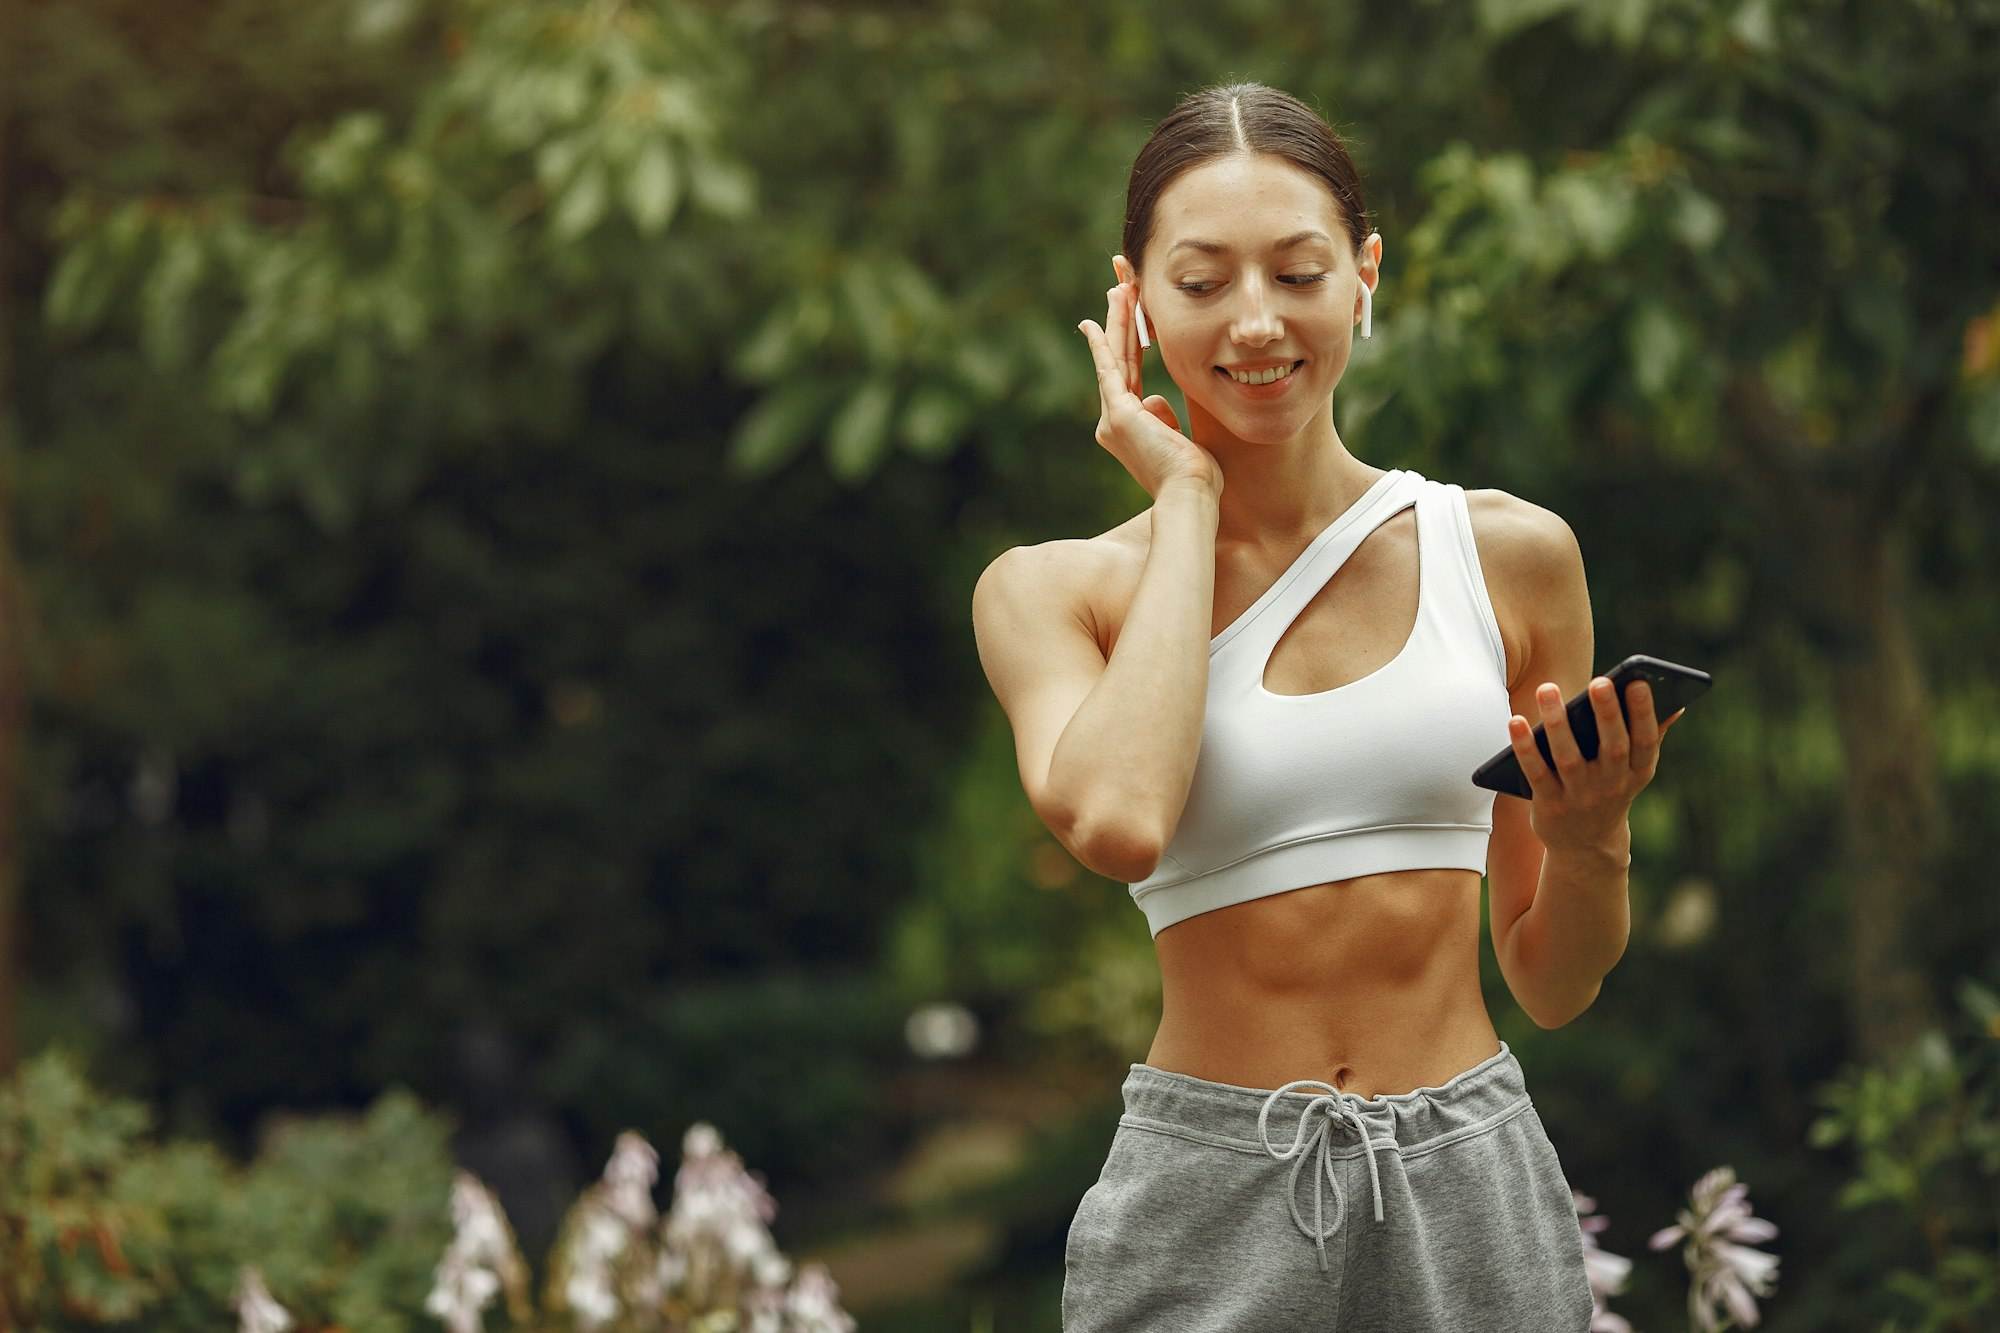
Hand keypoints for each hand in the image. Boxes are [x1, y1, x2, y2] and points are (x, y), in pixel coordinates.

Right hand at [1077, 256, 1222, 498]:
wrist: (1192, 496)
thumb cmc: (1196, 478)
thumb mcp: (1181, 442)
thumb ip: (1164, 420)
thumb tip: (1154, 401)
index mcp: (1130, 428)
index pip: (1130, 375)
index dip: (1129, 344)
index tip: (1132, 320)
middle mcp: (1113, 423)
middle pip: (1118, 361)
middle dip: (1120, 322)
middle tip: (1118, 289)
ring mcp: (1113, 419)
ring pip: (1115, 359)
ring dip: (1117, 322)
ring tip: (1118, 288)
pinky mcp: (1119, 415)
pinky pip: (1110, 370)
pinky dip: (1103, 345)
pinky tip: (1095, 324)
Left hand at [1507, 677, 1683, 851]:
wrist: (1586, 845)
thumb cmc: (1610, 790)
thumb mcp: (1635, 770)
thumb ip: (1651, 736)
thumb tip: (1677, 704)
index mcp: (1637, 771)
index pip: (1645, 740)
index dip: (1644, 713)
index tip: (1638, 682)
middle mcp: (1612, 784)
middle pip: (1612, 747)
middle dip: (1607, 714)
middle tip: (1600, 681)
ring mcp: (1580, 796)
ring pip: (1569, 757)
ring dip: (1558, 723)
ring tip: (1548, 688)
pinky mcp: (1551, 804)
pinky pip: (1537, 773)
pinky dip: (1526, 748)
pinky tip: (1516, 721)